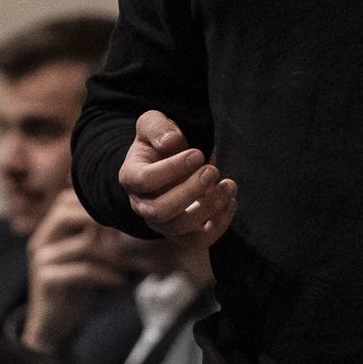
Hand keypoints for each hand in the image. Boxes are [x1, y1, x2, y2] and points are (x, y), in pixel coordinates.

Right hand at [21, 192, 128, 352]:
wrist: (54, 326)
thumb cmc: (77, 288)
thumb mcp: (90, 258)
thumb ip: (103, 238)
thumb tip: (142, 222)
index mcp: (50, 229)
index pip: (67, 199)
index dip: (95, 201)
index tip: (125, 212)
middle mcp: (42, 239)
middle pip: (66, 212)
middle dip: (102, 219)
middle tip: (130, 231)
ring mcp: (42, 259)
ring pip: (82, 245)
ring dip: (113, 254)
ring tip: (133, 263)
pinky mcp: (46, 280)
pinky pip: (82, 270)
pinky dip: (106, 275)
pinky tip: (121, 282)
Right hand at [118, 110, 235, 247]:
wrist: (169, 160)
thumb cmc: (160, 141)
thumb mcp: (153, 123)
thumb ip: (158, 127)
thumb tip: (171, 142)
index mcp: (131, 177)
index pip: (145, 180)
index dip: (172, 169)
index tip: (197, 154)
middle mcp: (142, 205)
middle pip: (160, 211)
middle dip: (190, 192)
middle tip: (212, 170)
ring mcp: (162, 222)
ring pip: (180, 229)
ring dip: (208, 208)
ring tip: (228, 185)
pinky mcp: (183, 233)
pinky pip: (199, 240)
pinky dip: (219, 225)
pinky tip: (230, 201)